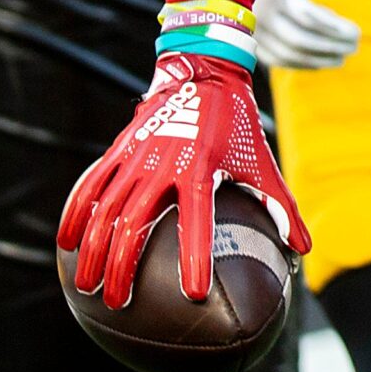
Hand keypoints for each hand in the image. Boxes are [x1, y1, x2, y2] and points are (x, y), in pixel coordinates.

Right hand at [57, 53, 306, 309]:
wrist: (203, 68)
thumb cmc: (237, 122)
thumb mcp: (262, 161)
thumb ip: (282, 206)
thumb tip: (303, 250)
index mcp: (199, 168)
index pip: (197, 222)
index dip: (195, 258)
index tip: (192, 293)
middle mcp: (162, 163)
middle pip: (133, 223)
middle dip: (121, 267)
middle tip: (117, 303)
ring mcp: (135, 155)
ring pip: (105, 208)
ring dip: (93, 249)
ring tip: (86, 286)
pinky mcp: (119, 148)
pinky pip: (92, 184)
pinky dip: (76, 212)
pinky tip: (67, 242)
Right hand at [253, 0, 358, 70]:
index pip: (309, 20)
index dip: (335, 30)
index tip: (357, 33)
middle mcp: (257, 16)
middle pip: (299, 41)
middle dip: (330, 47)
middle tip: (354, 46)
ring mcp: (249, 29)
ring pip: (286, 55)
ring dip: (316, 59)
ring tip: (341, 57)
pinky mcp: (246, 36)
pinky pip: (273, 58)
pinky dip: (297, 62)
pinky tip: (316, 60)